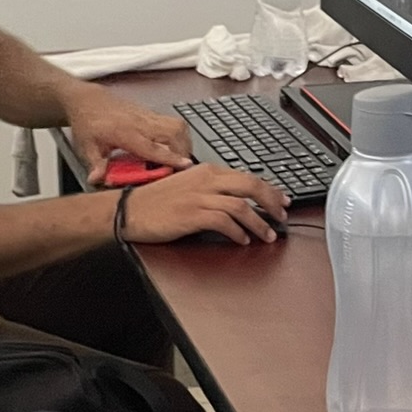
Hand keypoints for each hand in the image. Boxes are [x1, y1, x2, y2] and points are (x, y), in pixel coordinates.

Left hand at [66, 87, 193, 182]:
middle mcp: (140, 122)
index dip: (170, 158)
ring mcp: (147, 116)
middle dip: (183, 150)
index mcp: (125, 132)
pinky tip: (173, 146)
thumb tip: (96, 179)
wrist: (87, 99)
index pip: (152, 147)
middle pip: (173, 132)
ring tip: (180, 156)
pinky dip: (178, 136)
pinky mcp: (150, 114)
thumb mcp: (86, 147)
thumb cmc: (87, 122)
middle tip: (182, 166)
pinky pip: (172, 122)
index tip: (185, 165)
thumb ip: (95, 164)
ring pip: (177, 125)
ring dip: (184, 142)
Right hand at [120, 166, 289, 243]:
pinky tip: (243, 240)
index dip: (269, 189)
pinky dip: (238, 232)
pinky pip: (224, 222)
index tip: (281, 200)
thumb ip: (211, 189)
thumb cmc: (154, 201)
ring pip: (241, 206)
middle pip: (251, 186)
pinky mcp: (192, 214)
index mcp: (206, 171)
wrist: (128, 209)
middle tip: (283, 216)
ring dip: (259, 223)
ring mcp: (199, 196)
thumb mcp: (187, 186)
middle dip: (272, 202)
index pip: (246, 176)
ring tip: (267, 235)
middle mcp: (206, 180)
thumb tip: (235, 200)